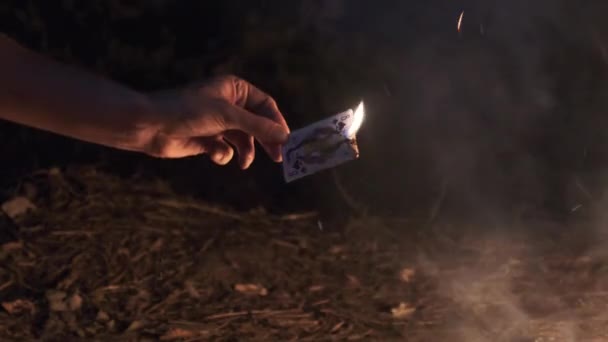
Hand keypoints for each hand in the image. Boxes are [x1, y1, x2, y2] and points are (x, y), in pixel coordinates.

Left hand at [145, 75, 289, 168]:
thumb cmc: (189, 111)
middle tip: (277, 158)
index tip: (286, 141)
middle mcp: (228, 104)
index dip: (276, 123)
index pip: (265, 106)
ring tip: (243, 163)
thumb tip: (285, 136)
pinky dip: (222, 154)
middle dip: (265, 141)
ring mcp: (217, 123)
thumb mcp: (228, 117)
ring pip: (242, 140)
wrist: (151, 126)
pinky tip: (213, 154)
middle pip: (257, 124)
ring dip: (244, 152)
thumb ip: (259, 127)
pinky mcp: (207, 140)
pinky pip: (225, 149)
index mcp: (235, 89)